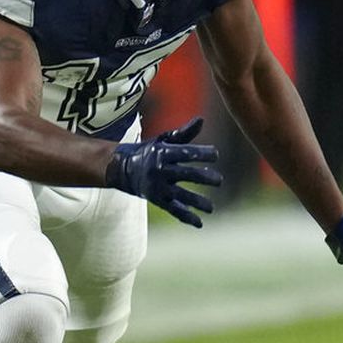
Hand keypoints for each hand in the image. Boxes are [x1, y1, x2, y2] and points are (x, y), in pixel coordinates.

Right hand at [103, 117, 221, 226]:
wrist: (123, 168)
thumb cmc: (151, 151)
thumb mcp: (164, 140)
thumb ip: (184, 134)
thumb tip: (201, 120)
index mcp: (163, 153)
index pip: (185, 153)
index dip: (201, 153)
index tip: (216, 154)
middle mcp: (160, 170)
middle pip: (184, 174)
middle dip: (202, 177)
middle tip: (219, 180)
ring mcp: (158, 187)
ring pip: (179, 196)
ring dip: (196, 202)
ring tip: (211, 208)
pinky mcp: (157, 199)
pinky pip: (172, 209)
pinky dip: (186, 217)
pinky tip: (200, 223)